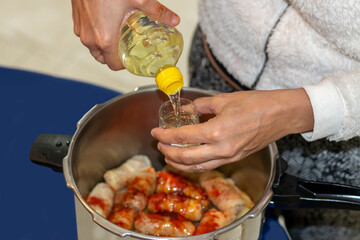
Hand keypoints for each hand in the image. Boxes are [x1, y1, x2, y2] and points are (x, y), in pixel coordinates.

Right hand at [71, 0, 179, 69]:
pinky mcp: (76, 20)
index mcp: (104, 39)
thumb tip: (173, 20)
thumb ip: (157, 12)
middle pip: (103, 58)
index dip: (125, 64)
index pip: (114, 65)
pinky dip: (95, 35)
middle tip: (127, 48)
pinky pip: (86, 35)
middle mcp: (90, 38)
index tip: (132, 58)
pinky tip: (106, 24)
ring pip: (93, 47)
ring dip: (104, 46)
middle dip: (115, 56)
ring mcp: (81, 29)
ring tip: (118, 36)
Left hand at [151, 89, 313, 171]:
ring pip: (197, 167)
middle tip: (159, 145)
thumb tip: (188, 110)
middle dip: (168, 152)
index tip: (155, 132)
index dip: (165, 135)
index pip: (182, 137)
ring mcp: (228, 157)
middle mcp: (221, 149)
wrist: (280, 115)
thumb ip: (201, 106)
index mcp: (216, 131)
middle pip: (185, 157)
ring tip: (169, 156)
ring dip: (179, 163)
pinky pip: (209, 166)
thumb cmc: (256, 105)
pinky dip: (194, 165)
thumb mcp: (223, 100)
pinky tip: (188, 159)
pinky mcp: (234, 159)